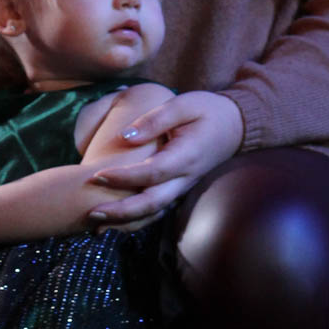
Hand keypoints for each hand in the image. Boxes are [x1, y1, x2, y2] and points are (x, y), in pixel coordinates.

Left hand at [88, 90, 242, 224]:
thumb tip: (126, 137)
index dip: (124, 177)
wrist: (236, 126)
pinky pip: (158, 210)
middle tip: (91, 212)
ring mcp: (184, 187)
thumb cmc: (208, 111)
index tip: (97, 176)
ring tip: (97, 224)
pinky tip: (116, 222)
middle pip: (152, 203)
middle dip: (120, 211)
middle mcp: (186, 178)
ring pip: (155, 212)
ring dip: (126, 221)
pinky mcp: (180, 190)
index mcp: (186, 155)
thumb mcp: (184, 104)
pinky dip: (137, 220)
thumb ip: (155, 120)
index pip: (152, 172)